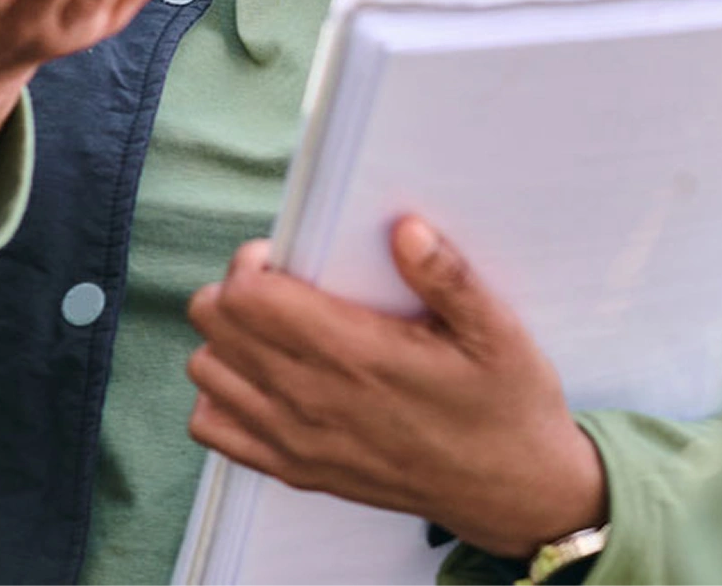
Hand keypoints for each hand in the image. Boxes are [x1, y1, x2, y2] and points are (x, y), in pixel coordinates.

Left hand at [186, 218, 606, 559]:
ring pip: (207, 371)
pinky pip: (214, 429)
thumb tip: (405, 229)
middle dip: (236, 290)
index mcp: (357, 356)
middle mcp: (314, 400)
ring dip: (227, 340)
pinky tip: (266, 378)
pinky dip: (224, 396)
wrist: (514, 492)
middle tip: (281, 284)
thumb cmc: (505, 405)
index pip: (248, 298)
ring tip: (273, 328)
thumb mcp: (497, 331)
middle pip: (216, 325)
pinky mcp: (296, 470)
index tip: (287, 256)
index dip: (253, 263)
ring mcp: (298, 441)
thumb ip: (449, 277)